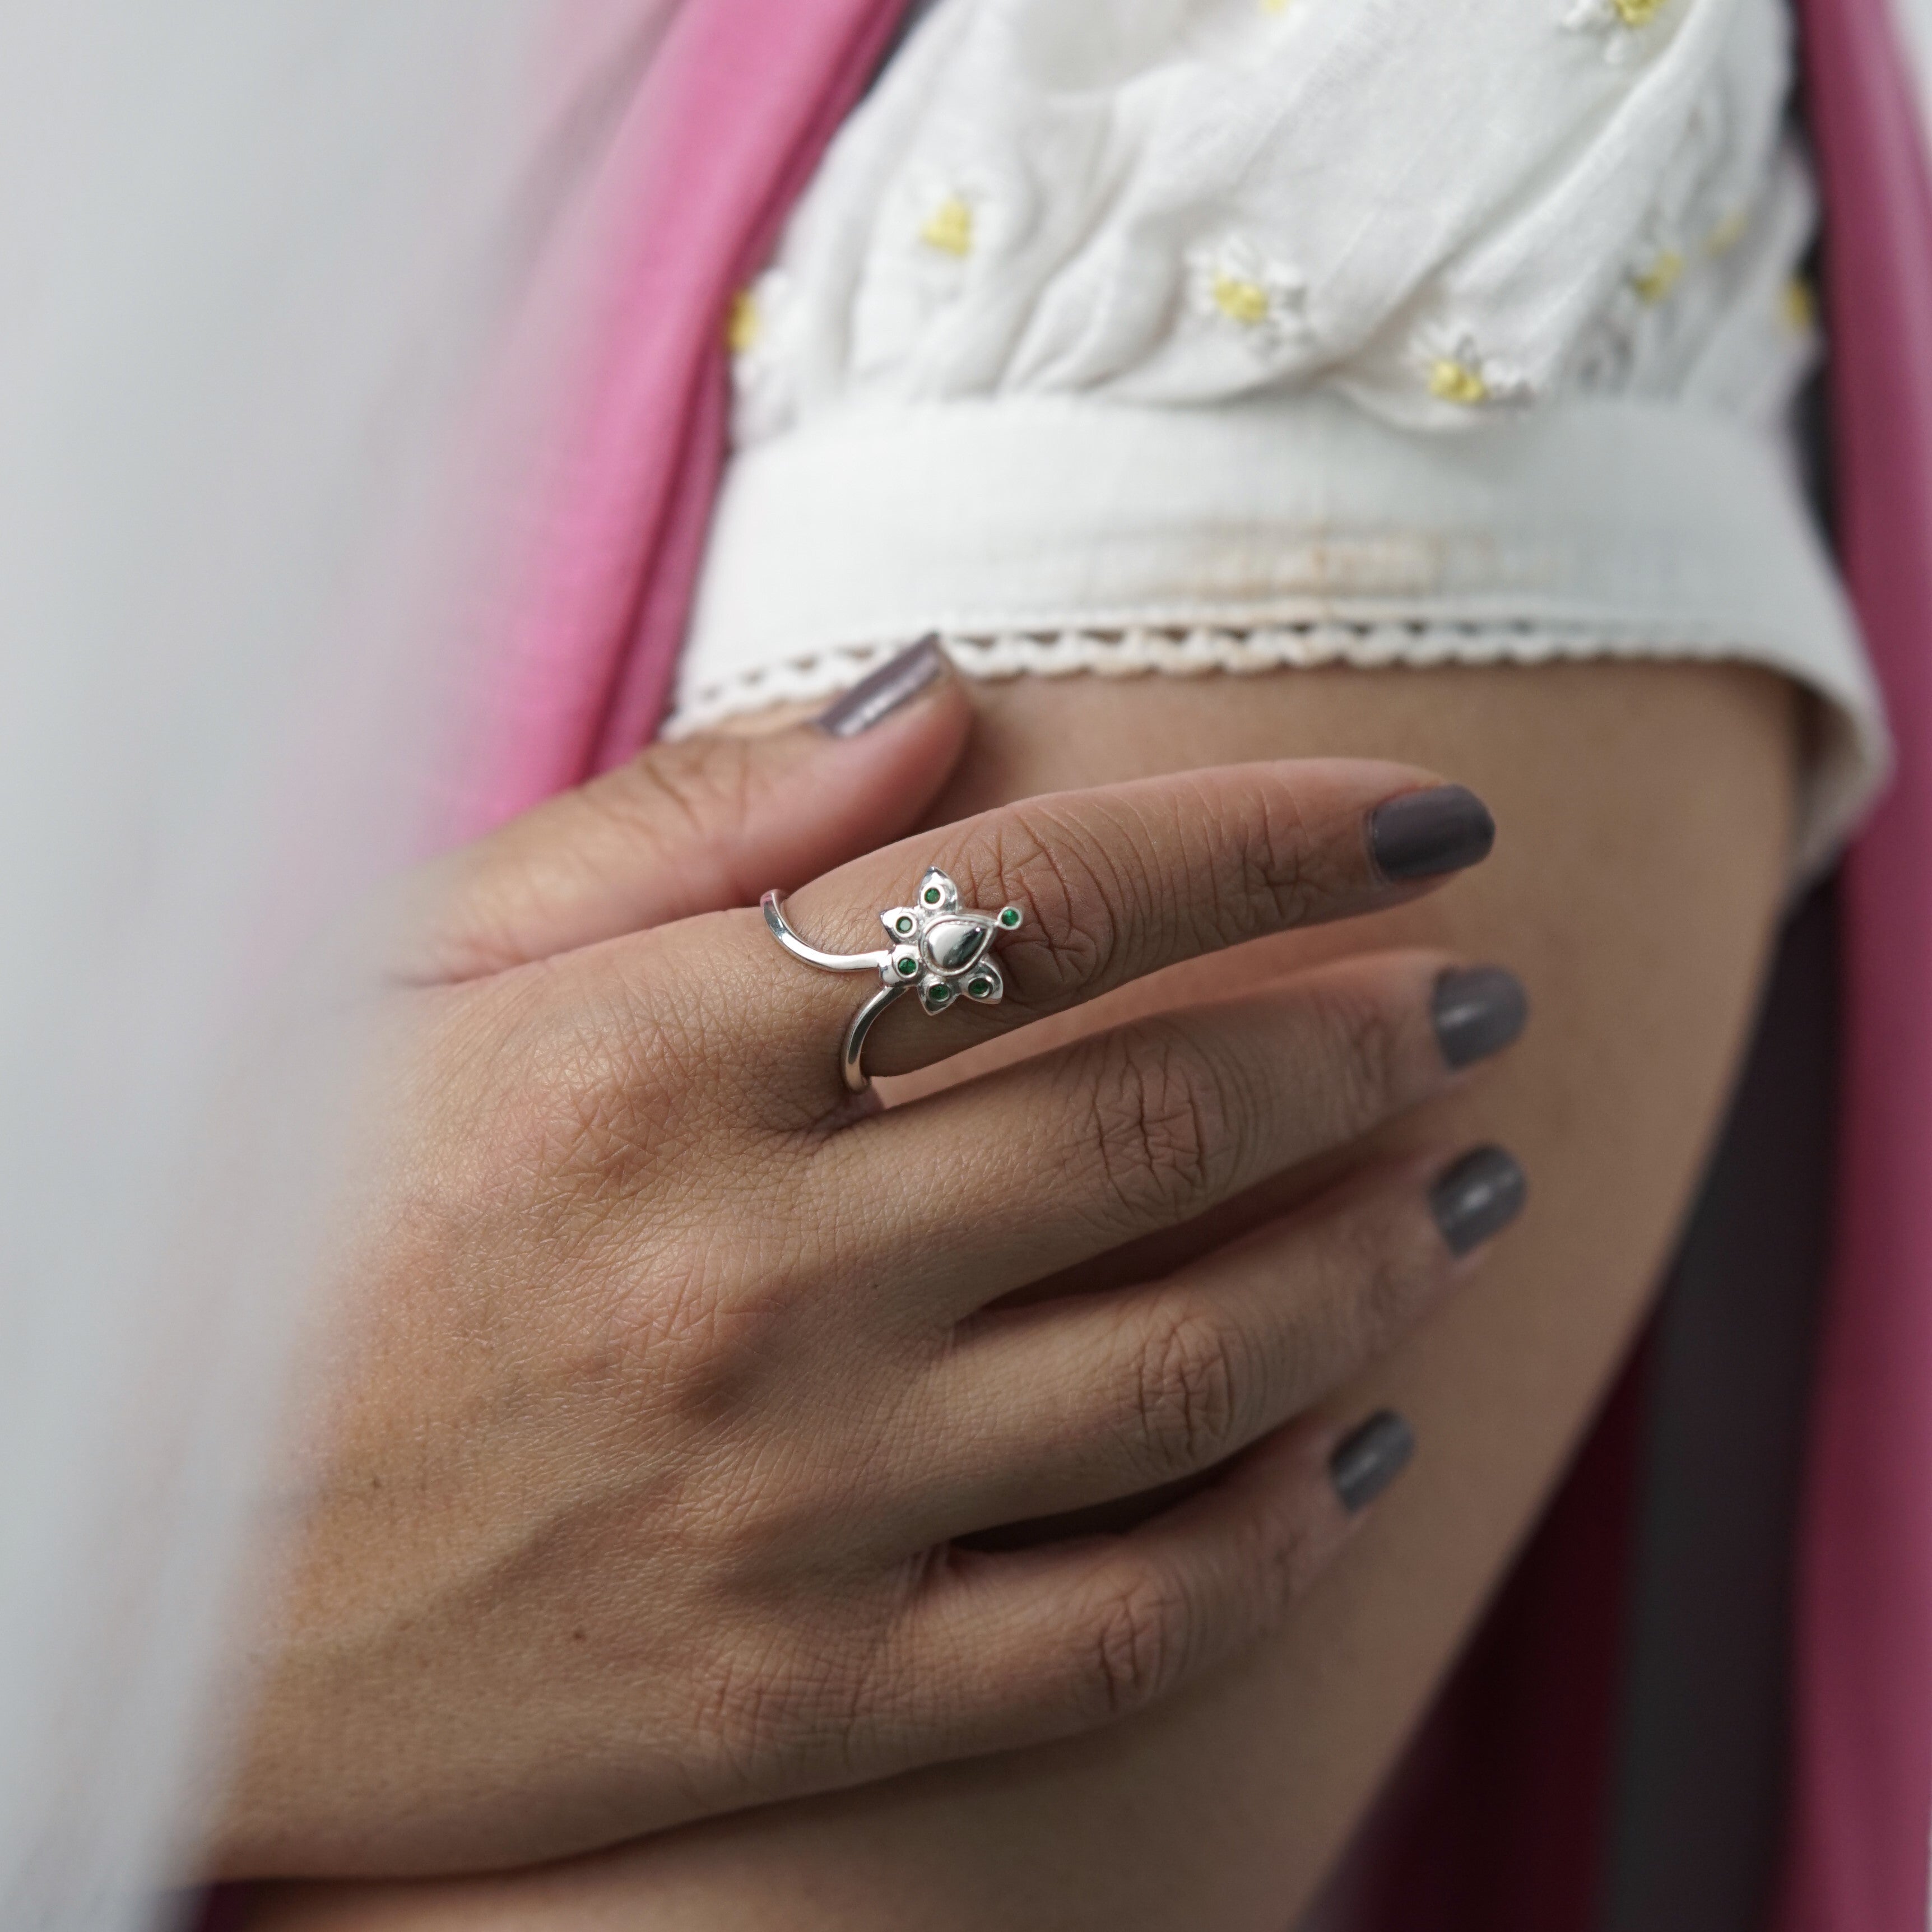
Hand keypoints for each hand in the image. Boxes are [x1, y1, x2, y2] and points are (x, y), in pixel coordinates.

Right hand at [211, 646, 1525, 1878]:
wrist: (106, 1544)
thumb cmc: (253, 1223)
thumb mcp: (405, 970)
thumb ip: (678, 824)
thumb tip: (937, 693)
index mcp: (649, 1058)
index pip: (1055, 895)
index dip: (1280, 838)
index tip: (1428, 817)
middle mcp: (749, 1272)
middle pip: (1166, 1117)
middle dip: (1375, 1040)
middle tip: (1481, 1004)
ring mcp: (787, 1501)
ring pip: (1193, 1366)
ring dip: (1381, 1264)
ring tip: (1481, 1194)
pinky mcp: (796, 1693)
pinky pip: (1117, 1625)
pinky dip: (1281, 1537)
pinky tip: (1365, 1455)